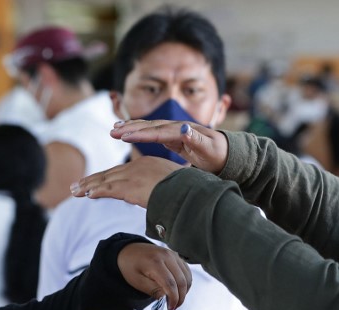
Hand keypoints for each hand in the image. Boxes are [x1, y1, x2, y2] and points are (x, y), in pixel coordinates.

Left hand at [71, 156, 180, 209]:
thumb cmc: (188, 190)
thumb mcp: (173, 187)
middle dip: (92, 181)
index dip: (106, 178)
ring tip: (75, 191)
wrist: (191, 191)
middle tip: (77, 186)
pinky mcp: (131, 187)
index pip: (121, 172)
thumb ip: (161, 191)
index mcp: (147, 165)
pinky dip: (96, 191)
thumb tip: (160, 200)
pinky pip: (109, 189)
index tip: (94, 182)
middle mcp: (138, 167)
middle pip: (109, 174)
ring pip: (105, 181)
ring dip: (88, 186)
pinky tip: (86, 195)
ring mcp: (133, 176)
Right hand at [110, 120, 229, 173]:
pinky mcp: (171, 136)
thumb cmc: (218, 154)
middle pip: (150, 126)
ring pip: (149, 127)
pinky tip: (127, 132)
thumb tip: (185, 128)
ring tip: (114, 129)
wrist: (226, 152)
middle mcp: (177, 127)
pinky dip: (138, 131)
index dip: (142, 134)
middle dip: (131, 128)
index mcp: (184, 131)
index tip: (126, 136)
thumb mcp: (209, 149)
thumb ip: (196, 139)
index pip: (159, 132)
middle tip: (112, 131)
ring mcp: (173, 130)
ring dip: (131, 127)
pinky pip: (151, 132)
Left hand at [117, 243, 191, 309]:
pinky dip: (185, 283)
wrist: (129, 250)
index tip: (171, 308)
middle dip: (180, 297)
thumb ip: (153, 290)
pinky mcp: (176, 256)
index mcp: (155, 262)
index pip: (170, 283)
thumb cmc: (130, 266)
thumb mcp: (137, 281)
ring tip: (176, 300)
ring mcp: (173, 255)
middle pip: (181, 281)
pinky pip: (186, 271)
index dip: (173, 298)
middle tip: (174, 307)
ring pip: (187, 277)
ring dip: (184, 291)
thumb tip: (166, 298)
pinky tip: (178, 290)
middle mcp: (167, 256)